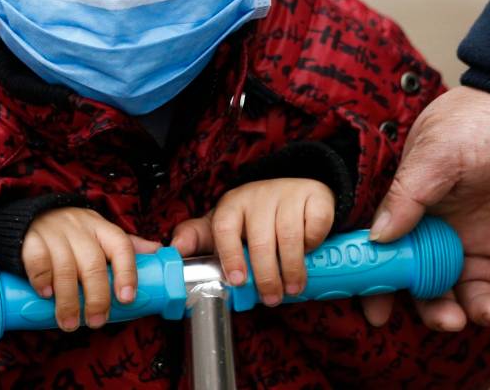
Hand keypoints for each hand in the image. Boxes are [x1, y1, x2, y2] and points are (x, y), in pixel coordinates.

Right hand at [22, 207, 160, 331]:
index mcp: (102, 228)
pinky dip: (42, 279)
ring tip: (71, 323)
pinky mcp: (30, 240)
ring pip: (65, 268)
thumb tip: (159, 252)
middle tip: (97, 321)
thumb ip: (126, 246)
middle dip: (97, 297)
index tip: (127, 298)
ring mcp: (54, 233)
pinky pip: (37, 261)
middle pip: (93, 264)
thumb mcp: (101, 234)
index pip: (121, 246)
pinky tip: (46, 294)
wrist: (33, 216)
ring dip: (69, 300)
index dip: (127, 273)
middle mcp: (80, 229)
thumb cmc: (74, 233)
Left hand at [170, 179, 333, 306]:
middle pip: (260, 241)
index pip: (224, 228)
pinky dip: (313, 244)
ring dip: (292, 269)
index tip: (237, 281)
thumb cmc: (255, 217)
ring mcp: (287, 193)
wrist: (295, 191)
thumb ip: (198, 237)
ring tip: (292, 288)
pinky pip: (315, 225)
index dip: (230, 256)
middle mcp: (258, 196)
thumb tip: (174, 248)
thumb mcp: (226, 226)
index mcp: (232, 204)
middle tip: (272, 298)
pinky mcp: (314, 195)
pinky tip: (309, 253)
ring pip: (290, 237)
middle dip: (266, 276)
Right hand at [361, 86, 489, 330]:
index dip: (381, 282)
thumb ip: (407, 196)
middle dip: (436, 308)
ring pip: (471, 289)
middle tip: (450, 321)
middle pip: (429, 281)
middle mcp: (444, 225)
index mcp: (416, 203)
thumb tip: (378, 237)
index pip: (389, 249)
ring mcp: (482, 236)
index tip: (378, 313)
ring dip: (477, 308)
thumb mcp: (437, 153)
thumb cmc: (483, 122)